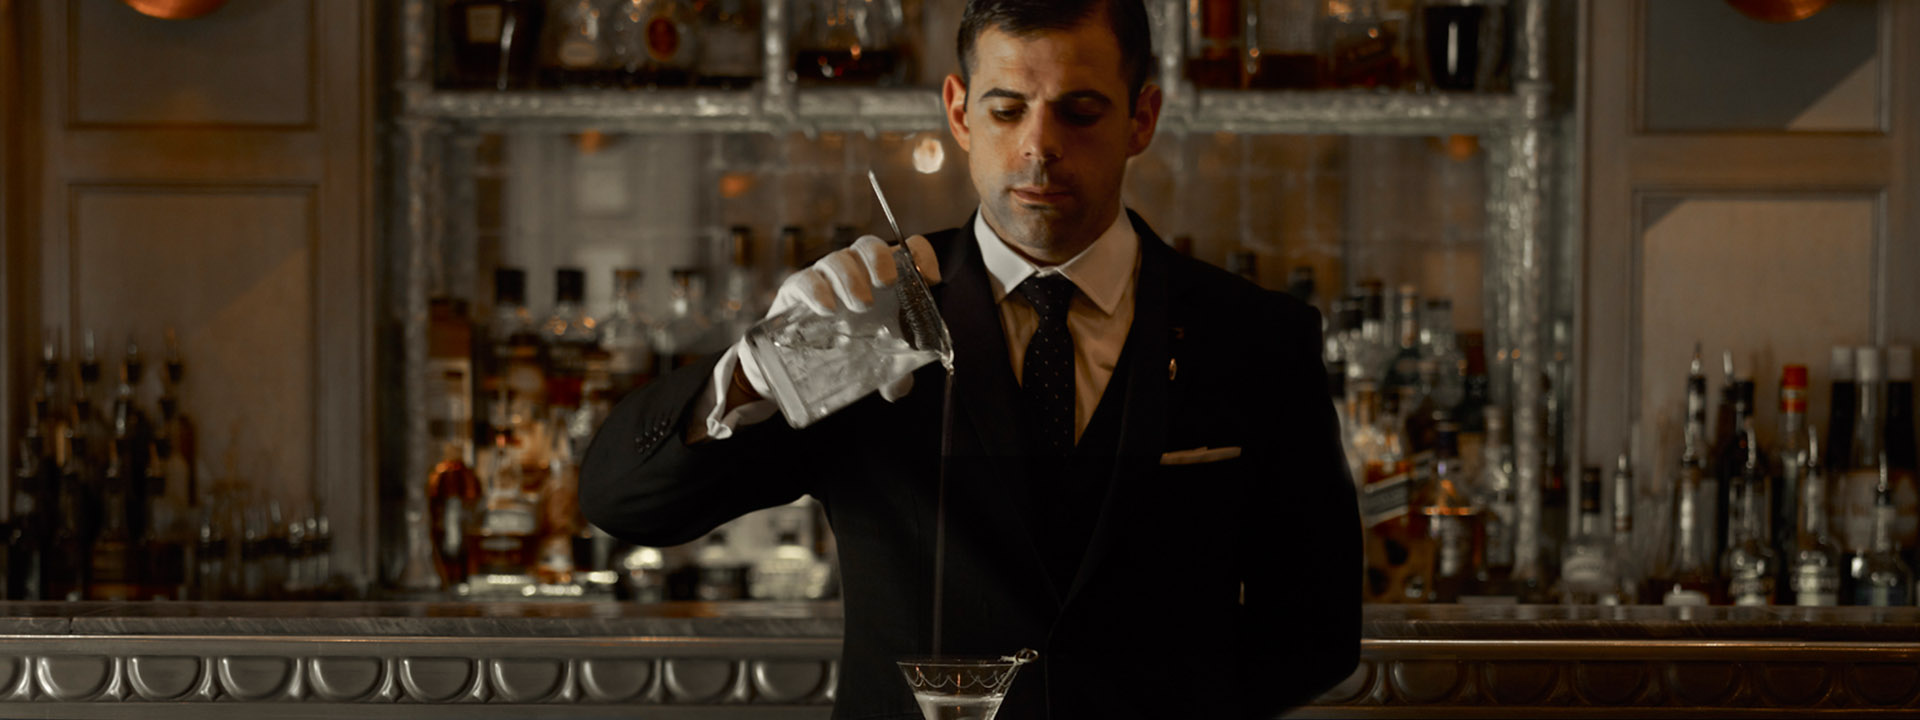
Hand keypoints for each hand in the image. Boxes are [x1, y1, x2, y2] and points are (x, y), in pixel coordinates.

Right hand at [737, 234, 940, 403]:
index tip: (929, 278)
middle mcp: (855, 273)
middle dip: (879, 260)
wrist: (797, 367)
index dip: (920, 256)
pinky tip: (827, 309)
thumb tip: (898, 387)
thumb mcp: (877, 366)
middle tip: (886, 285)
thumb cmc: (847, 353)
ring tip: (860, 306)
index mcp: (883, 282)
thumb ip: (894, 376)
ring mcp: (825, 279)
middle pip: (868, 245)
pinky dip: (817, 290)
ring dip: (851, 278)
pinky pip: (805, 279)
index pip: (906, 251)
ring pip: (838, 259)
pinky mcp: (796, 291)